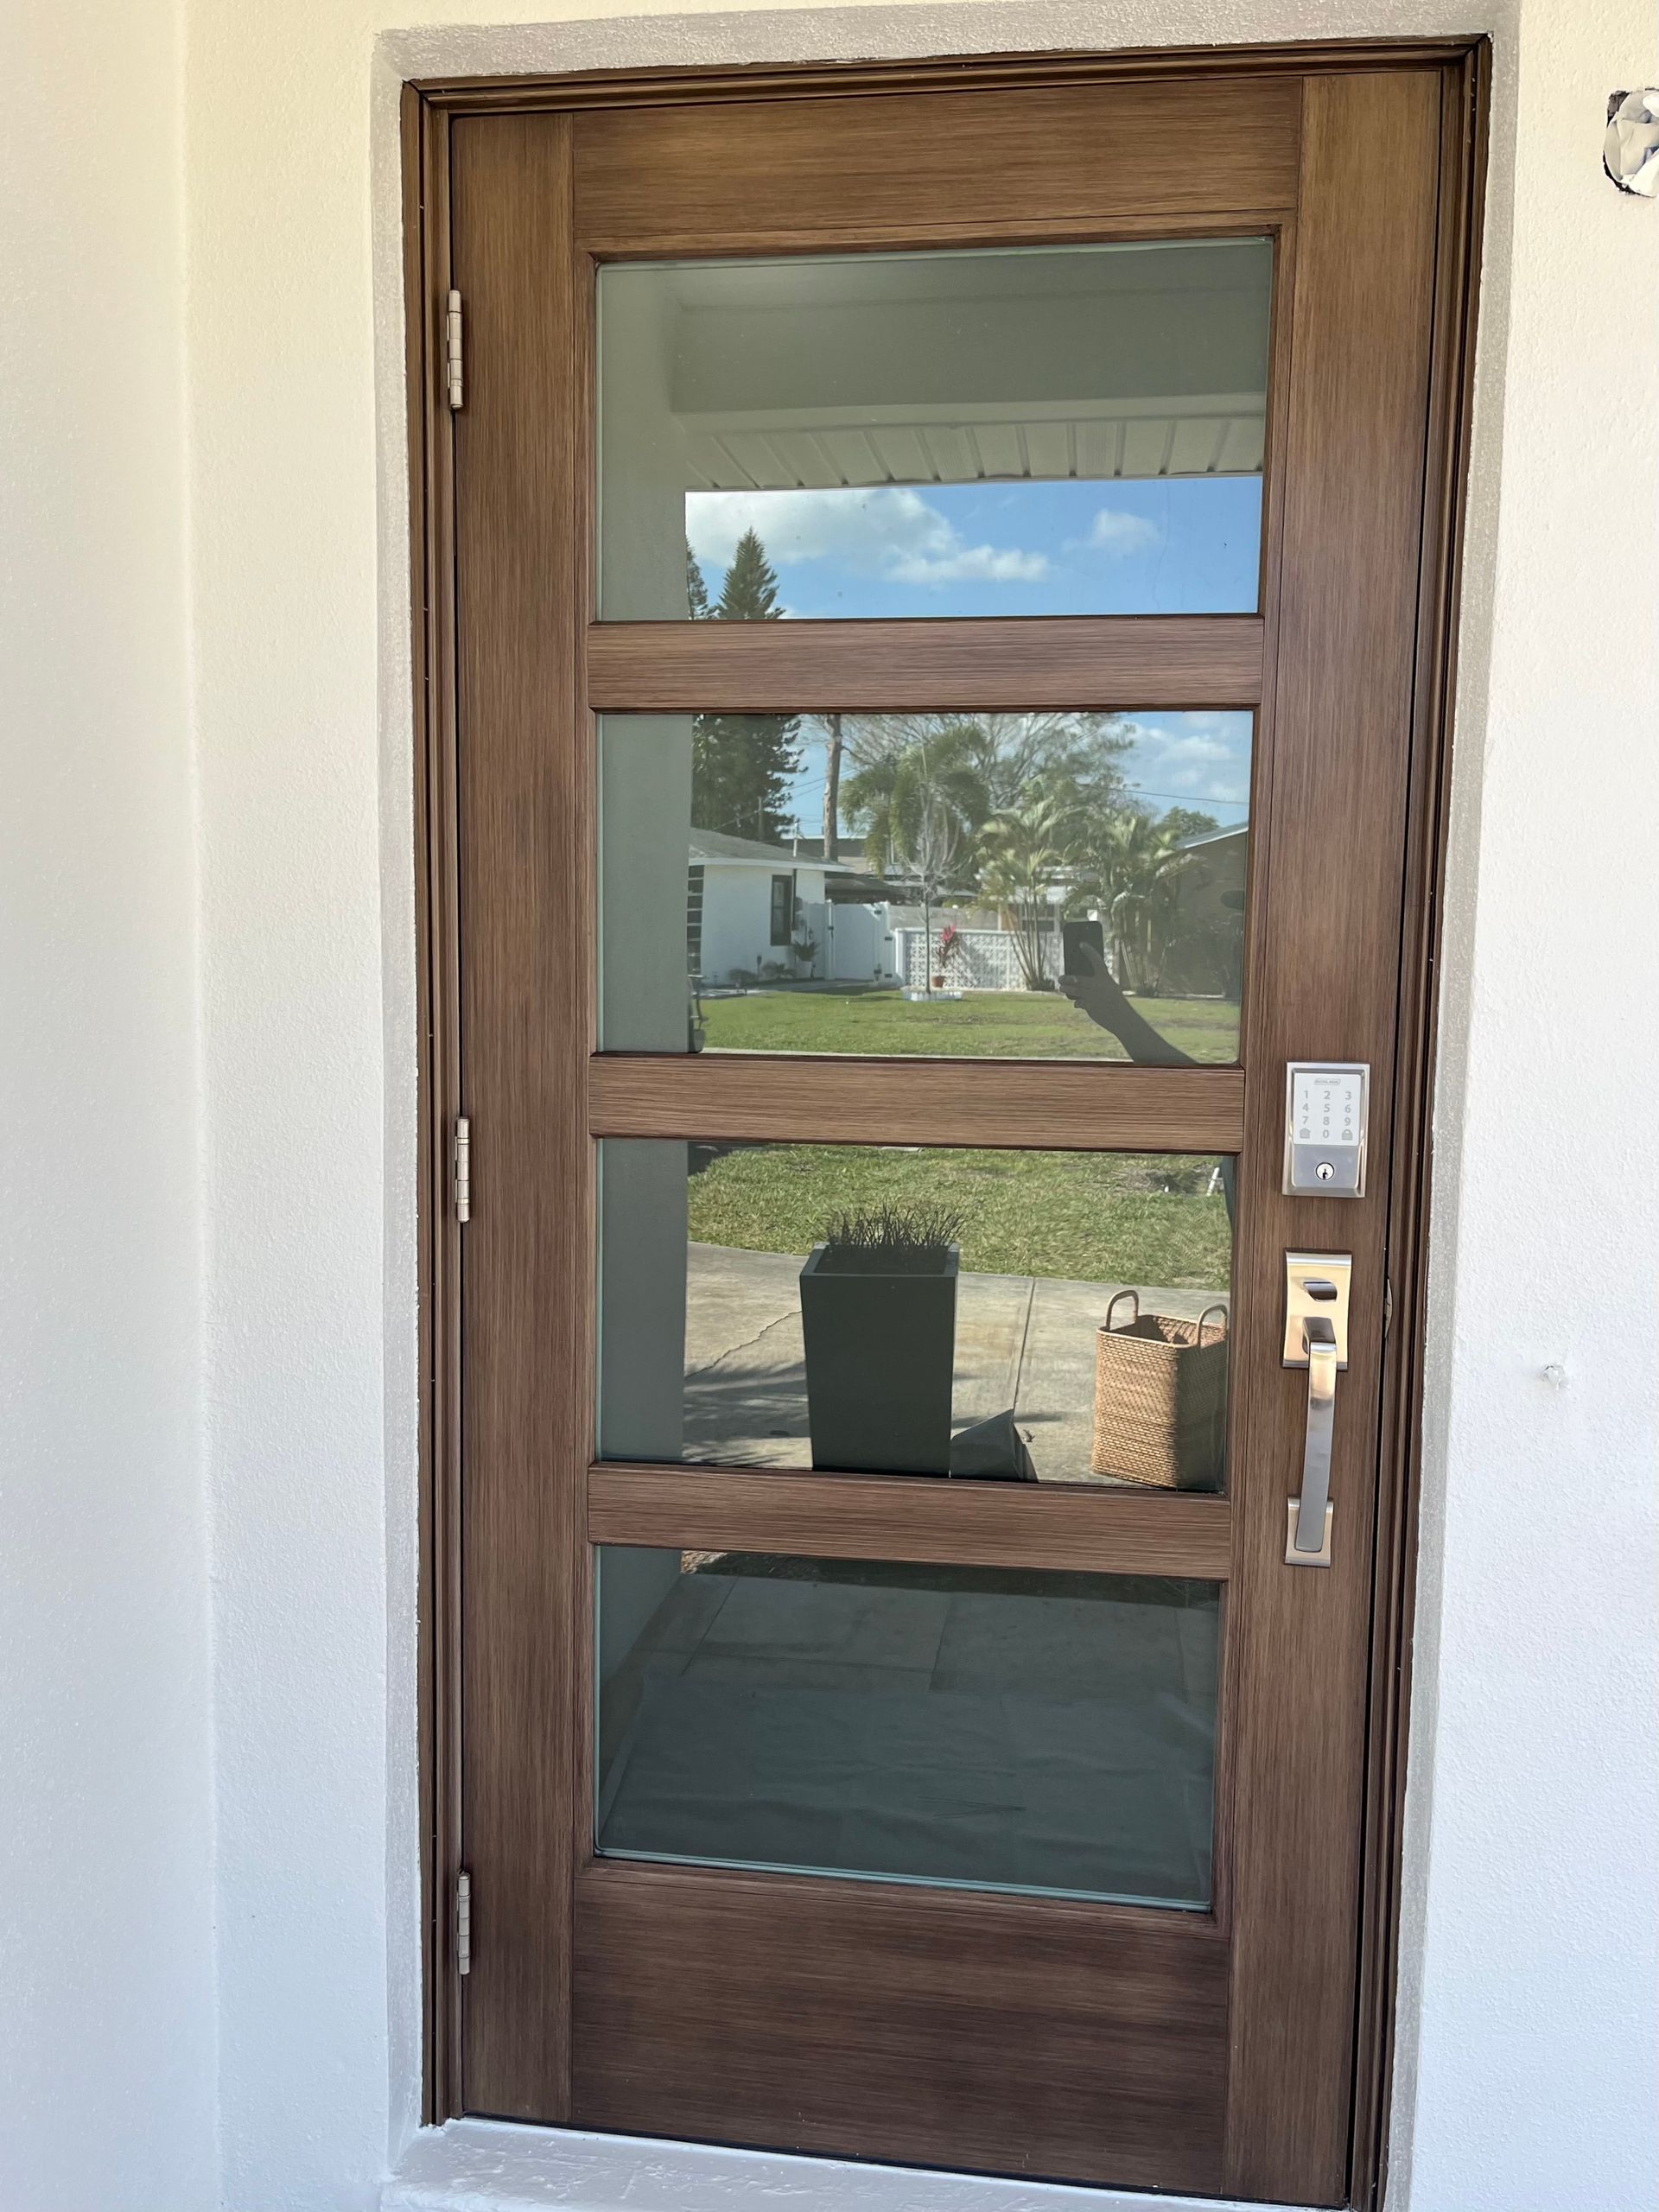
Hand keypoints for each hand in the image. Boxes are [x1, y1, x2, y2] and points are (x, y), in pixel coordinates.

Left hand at [1059, 941, 1193, 1068]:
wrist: (1122, 1018)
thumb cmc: (1114, 1002)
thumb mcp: (1109, 989)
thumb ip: (1096, 984)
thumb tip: (1077, 982)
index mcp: (1105, 978)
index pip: (1097, 961)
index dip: (1089, 951)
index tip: (1081, 944)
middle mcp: (1099, 985)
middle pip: (1078, 978)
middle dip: (1067, 978)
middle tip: (1060, 978)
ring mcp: (1094, 996)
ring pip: (1075, 990)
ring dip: (1066, 989)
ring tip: (1061, 987)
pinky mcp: (1090, 1006)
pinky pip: (1078, 1002)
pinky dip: (1076, 1003)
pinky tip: (1076, 1003)